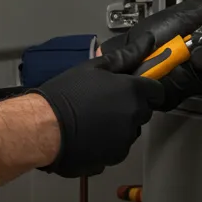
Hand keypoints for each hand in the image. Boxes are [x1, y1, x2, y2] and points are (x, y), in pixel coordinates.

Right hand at [33, 53, 163, 177]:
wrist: (44, 127)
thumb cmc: (66, 95)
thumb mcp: (94, 68)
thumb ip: (126, 57)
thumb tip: (147, 42)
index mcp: (132, 92)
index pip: (157, 91)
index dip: (145, 89)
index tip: (132, 89)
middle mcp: (134, 117)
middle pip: (143, 111)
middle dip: (129, 106)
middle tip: (103, 102)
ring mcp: (125, 140)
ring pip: (129, 131)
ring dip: (118, 126)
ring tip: (92, 119)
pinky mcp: (114, 158)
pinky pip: (117, 148)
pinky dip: (107, 143)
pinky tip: (88, 135)